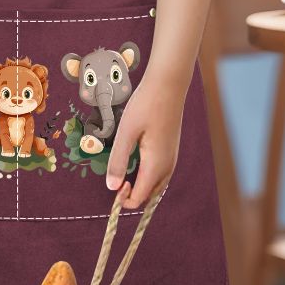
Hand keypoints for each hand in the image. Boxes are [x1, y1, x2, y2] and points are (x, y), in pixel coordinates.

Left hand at [104, 75, 184, 209]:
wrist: (169, 85)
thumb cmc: (146, 105)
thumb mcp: (126, 132)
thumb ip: (118, 160)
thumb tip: (112, 188)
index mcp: (156, 165)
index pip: (141, 199)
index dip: (124, 199)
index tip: (113, 183)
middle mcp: (168, 166)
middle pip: (150, 196)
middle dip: (133, 194)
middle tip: (116, 177)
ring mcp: (172, 158)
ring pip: (157, 185)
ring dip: (141, 185)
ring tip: (125, 170)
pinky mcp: (172, 149)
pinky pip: (161, 173)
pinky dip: (148, 176)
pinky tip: (137, 161)